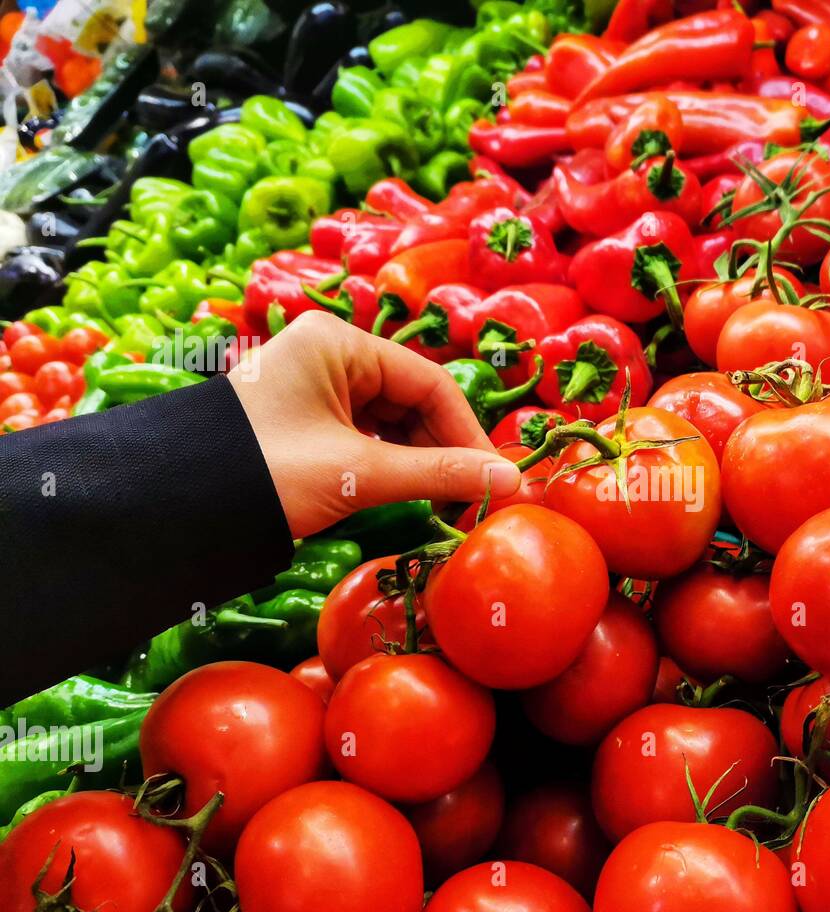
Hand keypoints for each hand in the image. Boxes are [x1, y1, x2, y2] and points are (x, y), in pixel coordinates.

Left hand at [229, 311, 520, 537]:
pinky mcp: (305, 418)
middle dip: (444, 452)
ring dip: (420, 463)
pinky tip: (407, 494)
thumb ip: (438, 475)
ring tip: (443, 504)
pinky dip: (391, 466)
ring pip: (392, 421)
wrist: (174, 505)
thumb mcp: (358, 473)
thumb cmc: (265, 473)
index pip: (430, 382)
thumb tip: (510, 479)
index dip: (468, 433)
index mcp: (339, 343)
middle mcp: (329, 354)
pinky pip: (366, 435)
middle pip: (413, 401)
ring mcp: (315, 386)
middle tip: (473, 499)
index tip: (495, 478)